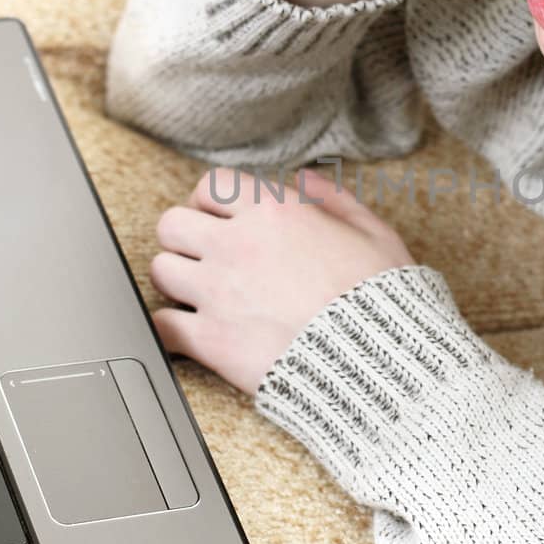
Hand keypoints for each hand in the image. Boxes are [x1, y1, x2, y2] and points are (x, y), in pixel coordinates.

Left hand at [148, 166, 416, 397]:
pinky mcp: (211, 340)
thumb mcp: (373, 234)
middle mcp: (238, 244)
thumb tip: (305, 181)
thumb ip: (334, 200)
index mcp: (274, 212)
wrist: (377, 362)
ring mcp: (219, 292)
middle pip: (172, 224)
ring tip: (196, 296)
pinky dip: (168, 331)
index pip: (211, 187)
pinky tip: (184, 335)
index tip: (219, 221)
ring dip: (176, 282)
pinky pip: (161, 326)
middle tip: (202, 257)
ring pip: (161, 270)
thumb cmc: (382, 299)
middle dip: (185, 239)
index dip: (210, 203)